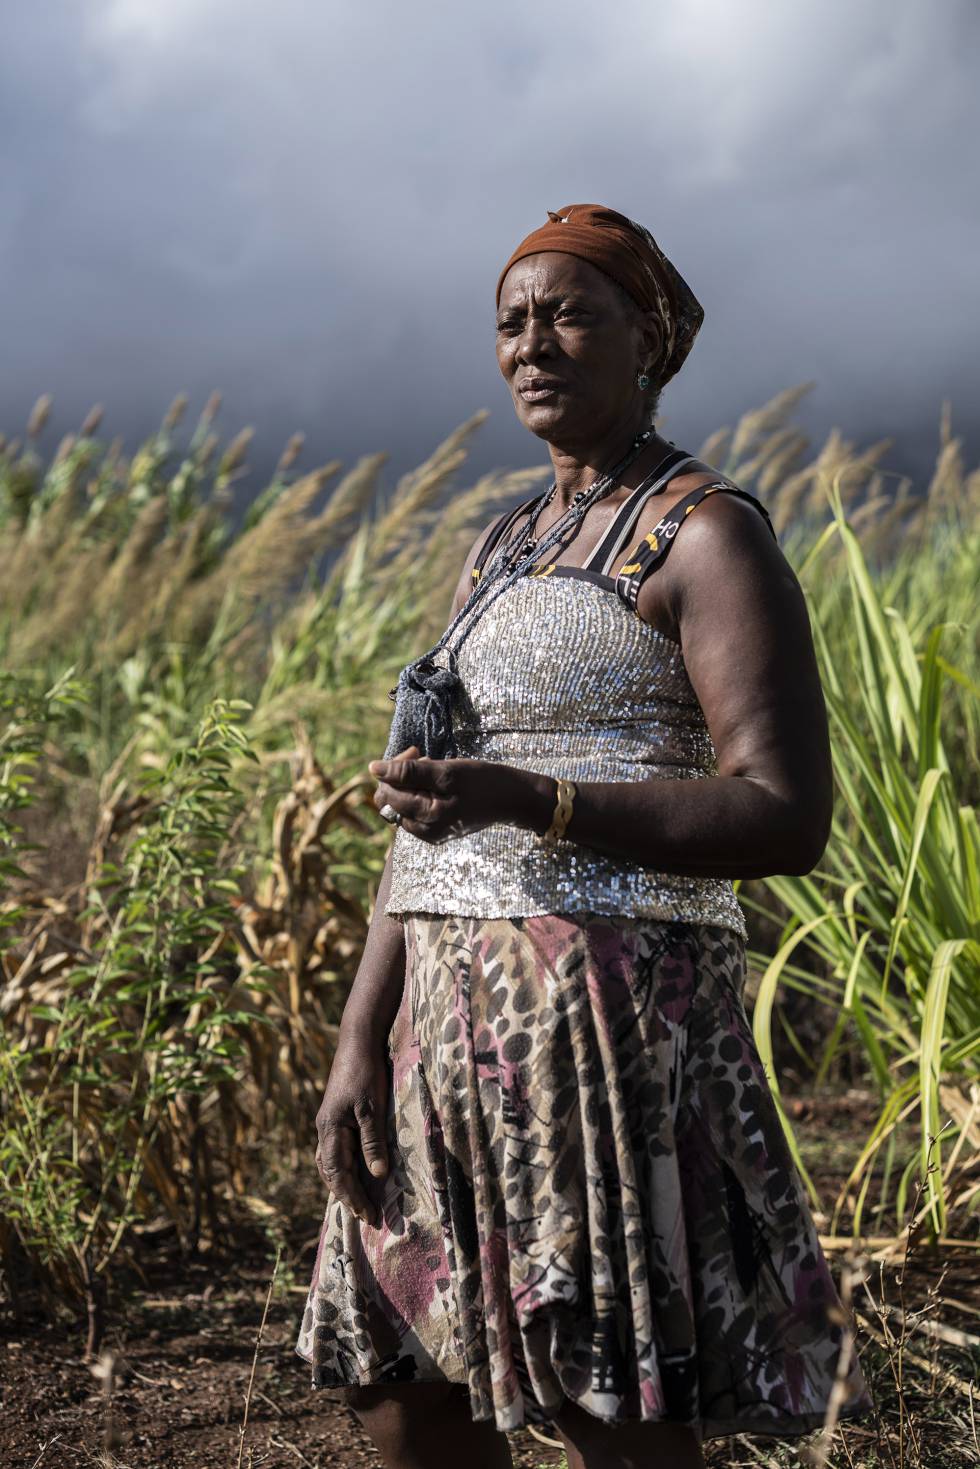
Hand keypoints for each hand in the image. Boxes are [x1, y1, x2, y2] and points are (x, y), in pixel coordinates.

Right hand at [315, 1033, 389, 1227]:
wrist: (358, 1042)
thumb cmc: (366, 1072)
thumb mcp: (372, 1107)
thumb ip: (373, 1141)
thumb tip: (378, 1176)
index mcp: (330, 1129)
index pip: (338, 1174)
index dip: (353, 1196)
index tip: (368, 1215)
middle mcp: (325, 1129)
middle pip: (330, 1173)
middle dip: (347, 1196)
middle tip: (366, 1216)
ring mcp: (329, 1123)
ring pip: (330, 1163)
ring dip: (342, 1184)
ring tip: (358, 1202)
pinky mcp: (337, 1116)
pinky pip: (336, 1151)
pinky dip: (343, 1168)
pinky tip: (355, 1173)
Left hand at [369, 747, 534, 843]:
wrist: (514, 799)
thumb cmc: (483, 782)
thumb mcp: (446, 772)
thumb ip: (409, 772)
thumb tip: (373, 769)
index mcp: (424, 820)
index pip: (386, 792)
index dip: (393, 768)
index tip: (416, 752)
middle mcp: (422, 832)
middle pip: (389, 800)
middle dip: (400, 775)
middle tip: (422, 757)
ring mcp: (429, 832)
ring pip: (401, 803)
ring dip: (410, 781)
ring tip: (433, 767)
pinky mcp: (436, 829)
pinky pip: (414, 808)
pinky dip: (420, 791)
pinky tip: (436, 780)